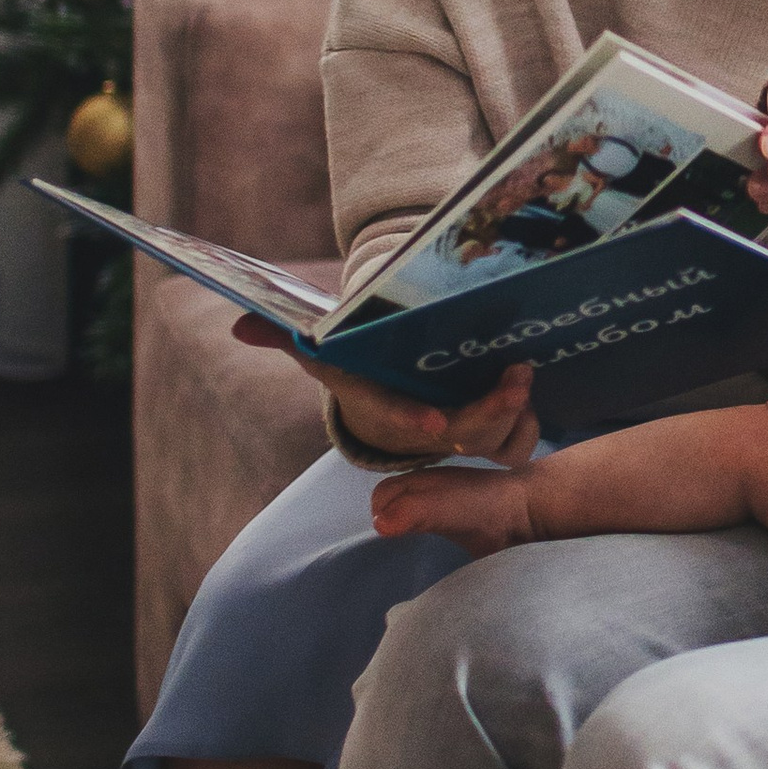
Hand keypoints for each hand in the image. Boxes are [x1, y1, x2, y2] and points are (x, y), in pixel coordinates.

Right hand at [231, 312, 537, 467]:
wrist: (391, 393)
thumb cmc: (359, 366)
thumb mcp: (322, 350)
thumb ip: (285, 336)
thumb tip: (239, 324)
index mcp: (383, 409)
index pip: (394, 419)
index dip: (411, 424)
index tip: (433, 424)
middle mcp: (425, 431)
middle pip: (463, 435)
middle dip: (490, 411)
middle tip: (515, 373)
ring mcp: (461, 437)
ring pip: (498, 444)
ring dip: (516, 416)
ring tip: (522, 373)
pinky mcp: (491, 436)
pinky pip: (519, 442)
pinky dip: (528, 422)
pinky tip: (528, 391)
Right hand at [368, 463, 534, 558]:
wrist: (526, 514)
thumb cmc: (479, 504)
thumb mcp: (438, 505)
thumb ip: (408, 512)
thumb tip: (379, 526)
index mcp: (419, 482)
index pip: (382, 495)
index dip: (380, 511)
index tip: (389, 532)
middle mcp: (428, 492)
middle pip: (393, 505)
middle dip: (389, 521)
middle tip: (397, 543)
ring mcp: (444, 509)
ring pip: (410, 517)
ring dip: (406, 530)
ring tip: (409, 548)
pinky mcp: (458, 528)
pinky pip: (430, 530)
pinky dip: (424, 539)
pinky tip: (430, 549)